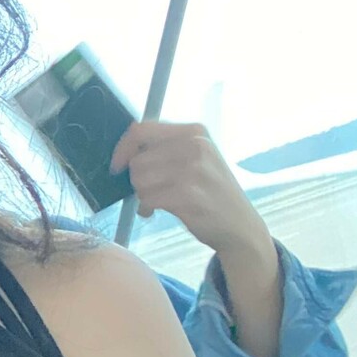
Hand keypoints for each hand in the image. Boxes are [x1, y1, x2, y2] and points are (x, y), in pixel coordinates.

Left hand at [109, 120, 272, 261]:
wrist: (239, 226)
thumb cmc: (210, 193)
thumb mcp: (196, 159)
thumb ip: (165, 149)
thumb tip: (124, 153)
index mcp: (194, 132)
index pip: (141, 129)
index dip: (123, 148)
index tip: (117, 166)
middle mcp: (195, 146)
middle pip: (137, 160)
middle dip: (137, 180)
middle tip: (152, 192)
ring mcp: (193, 169)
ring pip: (139, 179)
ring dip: (142, 195)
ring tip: (158, 201)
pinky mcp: (188, 194)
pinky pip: (147, 198)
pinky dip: (146, 208)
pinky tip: (156, 212)